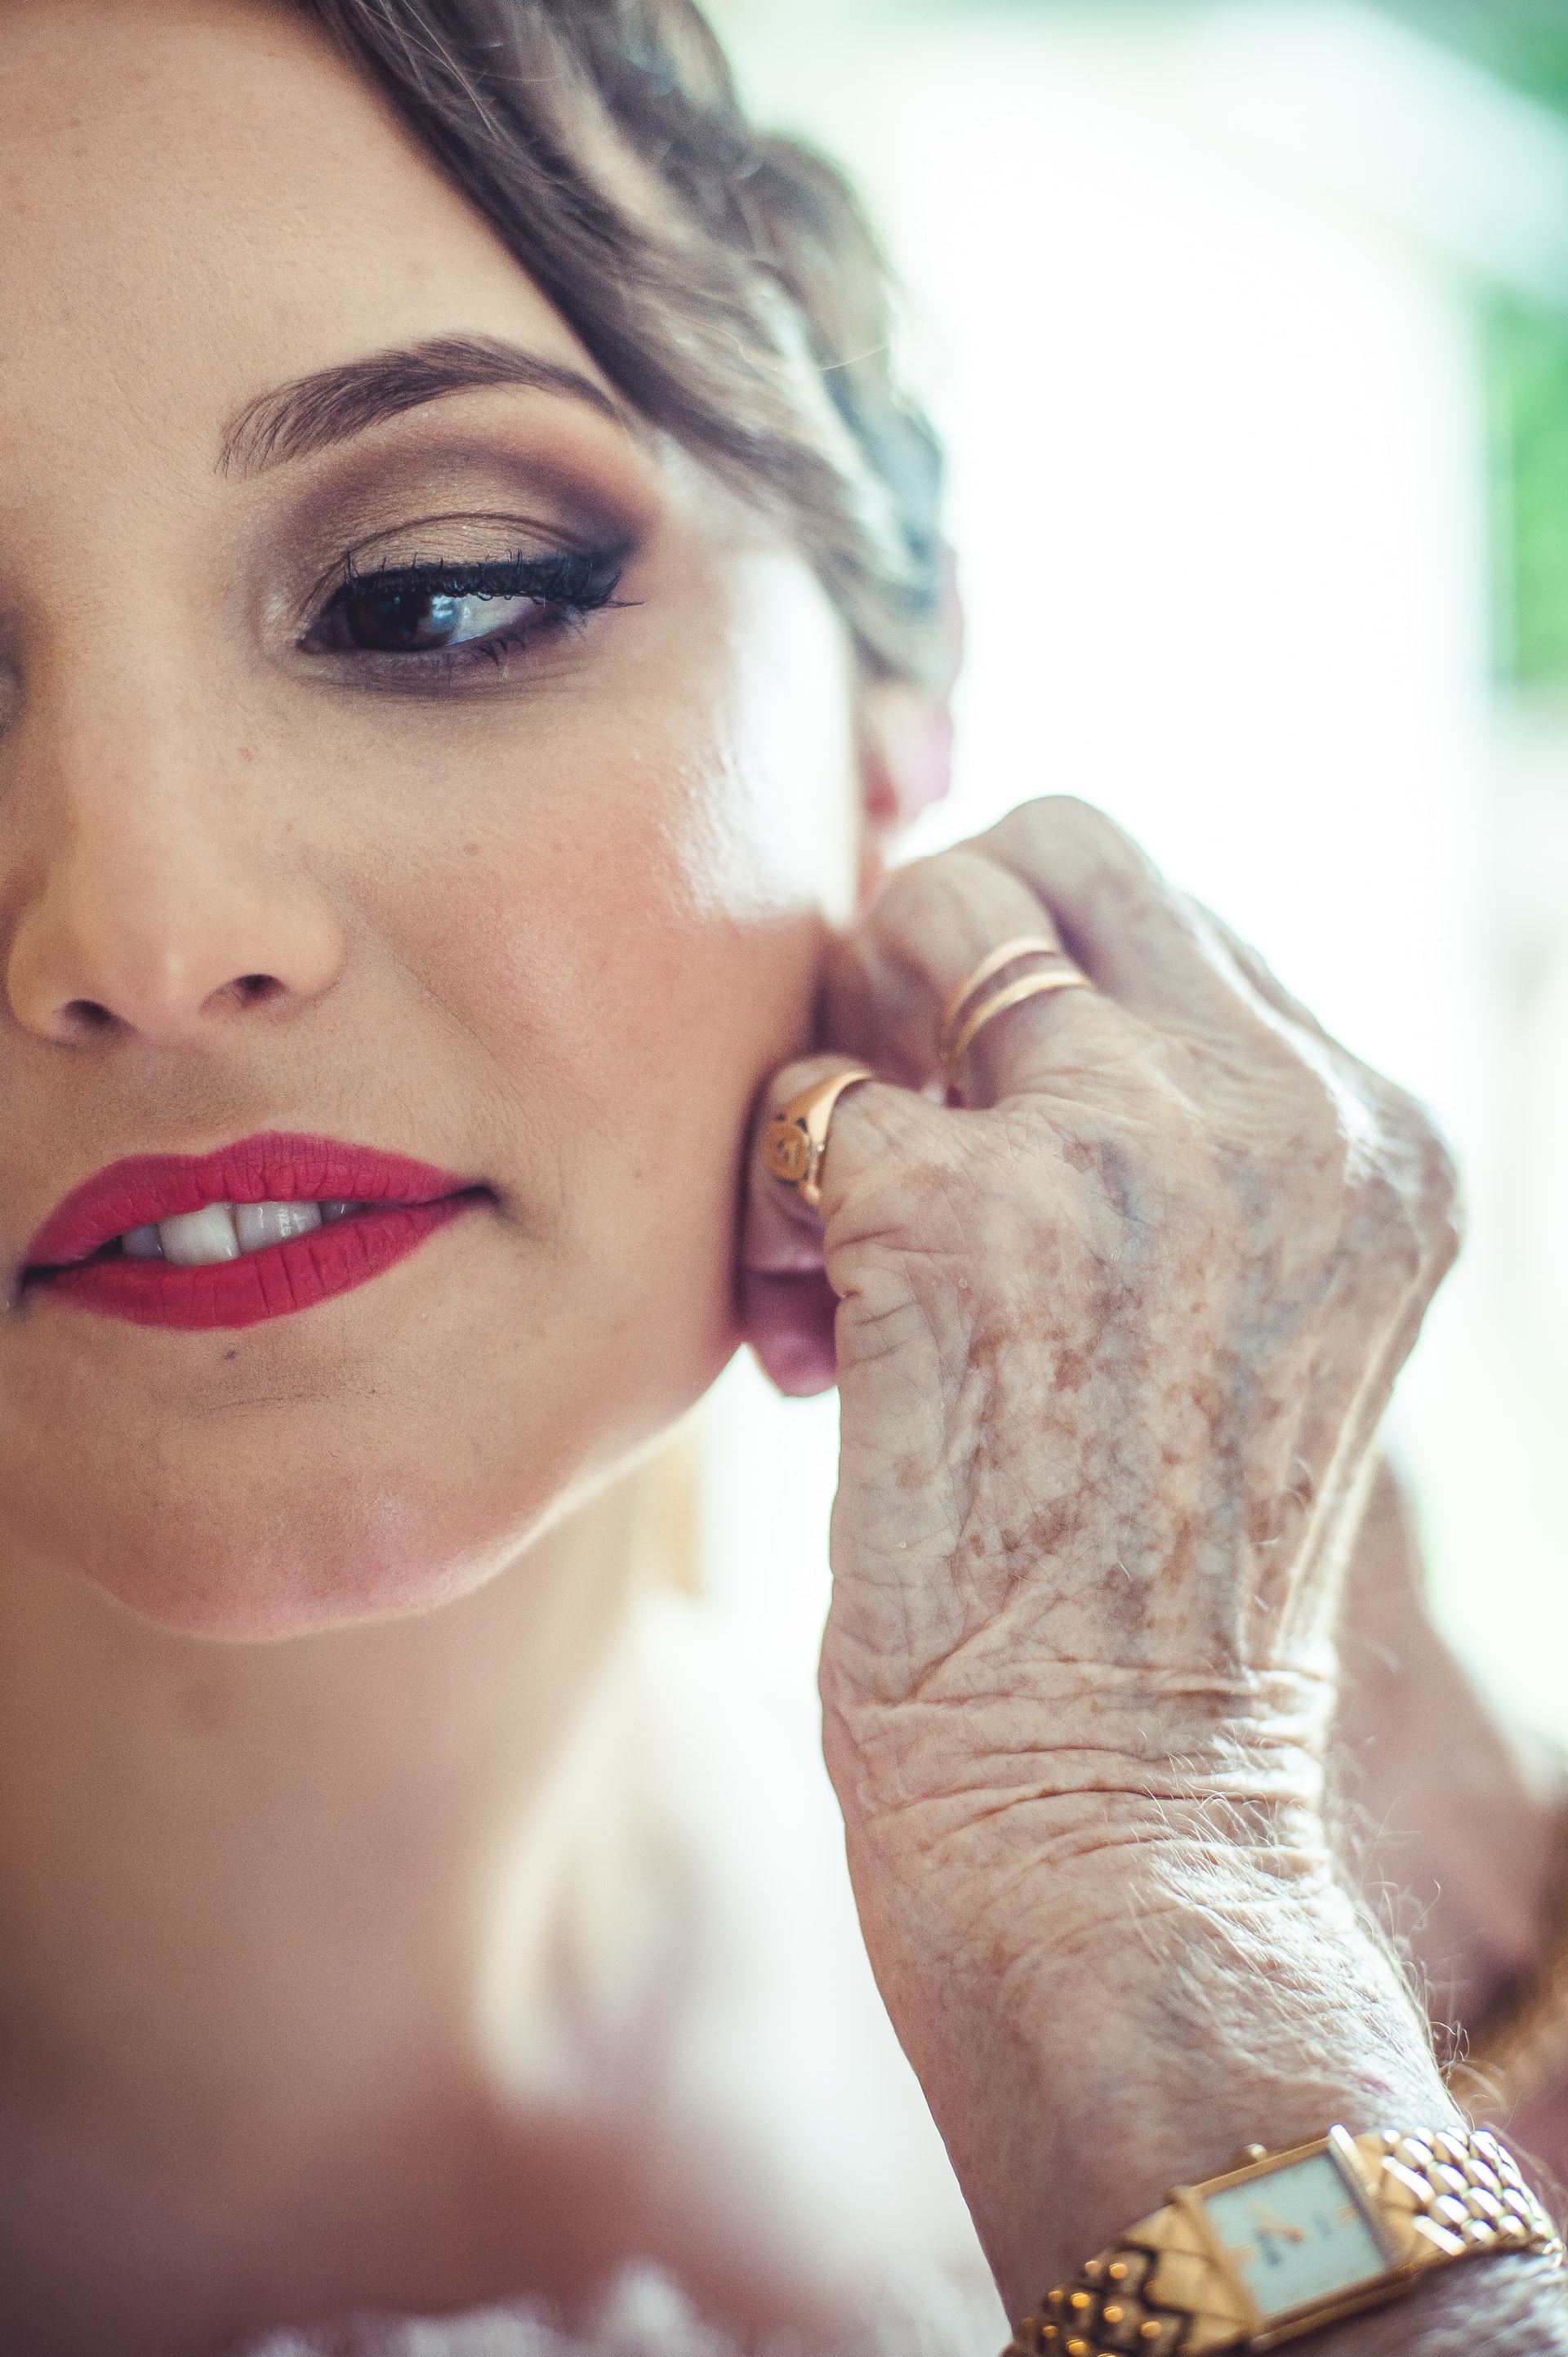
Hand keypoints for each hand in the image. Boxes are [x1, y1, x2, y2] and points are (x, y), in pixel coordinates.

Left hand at [739, 800, 1462, 2310]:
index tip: (984, 1148)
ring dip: (845, 1071)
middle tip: (894, 1128)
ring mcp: (1133, 1146)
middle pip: (1054, 844)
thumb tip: (973, 967)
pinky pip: (803, 1098)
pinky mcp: (965, 1213)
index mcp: (1377, 1137)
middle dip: (933, 959)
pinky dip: (770, 1218)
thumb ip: (1174, 1135)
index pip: (1165, 912)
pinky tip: (813, 1356)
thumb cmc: (1140, 1598)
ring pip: (919, 914)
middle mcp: (1288, 1108)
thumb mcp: (1243, 1323)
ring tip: (844, 1260)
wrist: (1113, 1833)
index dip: (1029, 995)